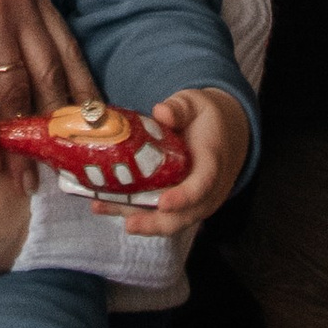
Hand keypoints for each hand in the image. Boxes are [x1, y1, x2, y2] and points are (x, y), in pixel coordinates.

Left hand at [115, 87, 252, 236]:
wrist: (224, 134)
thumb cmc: (206, 119)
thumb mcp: (196, 104)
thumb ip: (180, 108)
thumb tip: (161, 112)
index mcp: (212, 163)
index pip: (202, 185)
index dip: (183, 197)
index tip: (163, 203)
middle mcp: (206, 191)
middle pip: (184, 215)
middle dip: (155, 223)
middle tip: (129, 223)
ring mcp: (193, 202)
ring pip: (168, 220)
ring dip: (137, 219)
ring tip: (103, 208)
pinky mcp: (180, 204)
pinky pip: (158, 214)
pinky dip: (133, 212)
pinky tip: (104, 205)